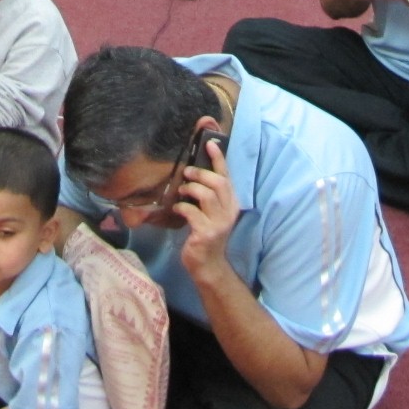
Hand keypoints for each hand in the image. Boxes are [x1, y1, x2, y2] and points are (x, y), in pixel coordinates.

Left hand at [174, 137, 238, 274]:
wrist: (208, 265)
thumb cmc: (206, 234)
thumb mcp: (212, 213)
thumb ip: (208, 195)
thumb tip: (193, 172)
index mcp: (231, 203)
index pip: (227, 176)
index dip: (219, 159)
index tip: (210, 143)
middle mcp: (229, 211)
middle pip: (218, 183)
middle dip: (200, 173)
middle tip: (187, 172)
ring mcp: (219, 223)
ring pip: (206, 195)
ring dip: (191, 189)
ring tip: (182, 191)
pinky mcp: (206, 233)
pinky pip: (192, 213)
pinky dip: (182, 207)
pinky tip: (177, 209)